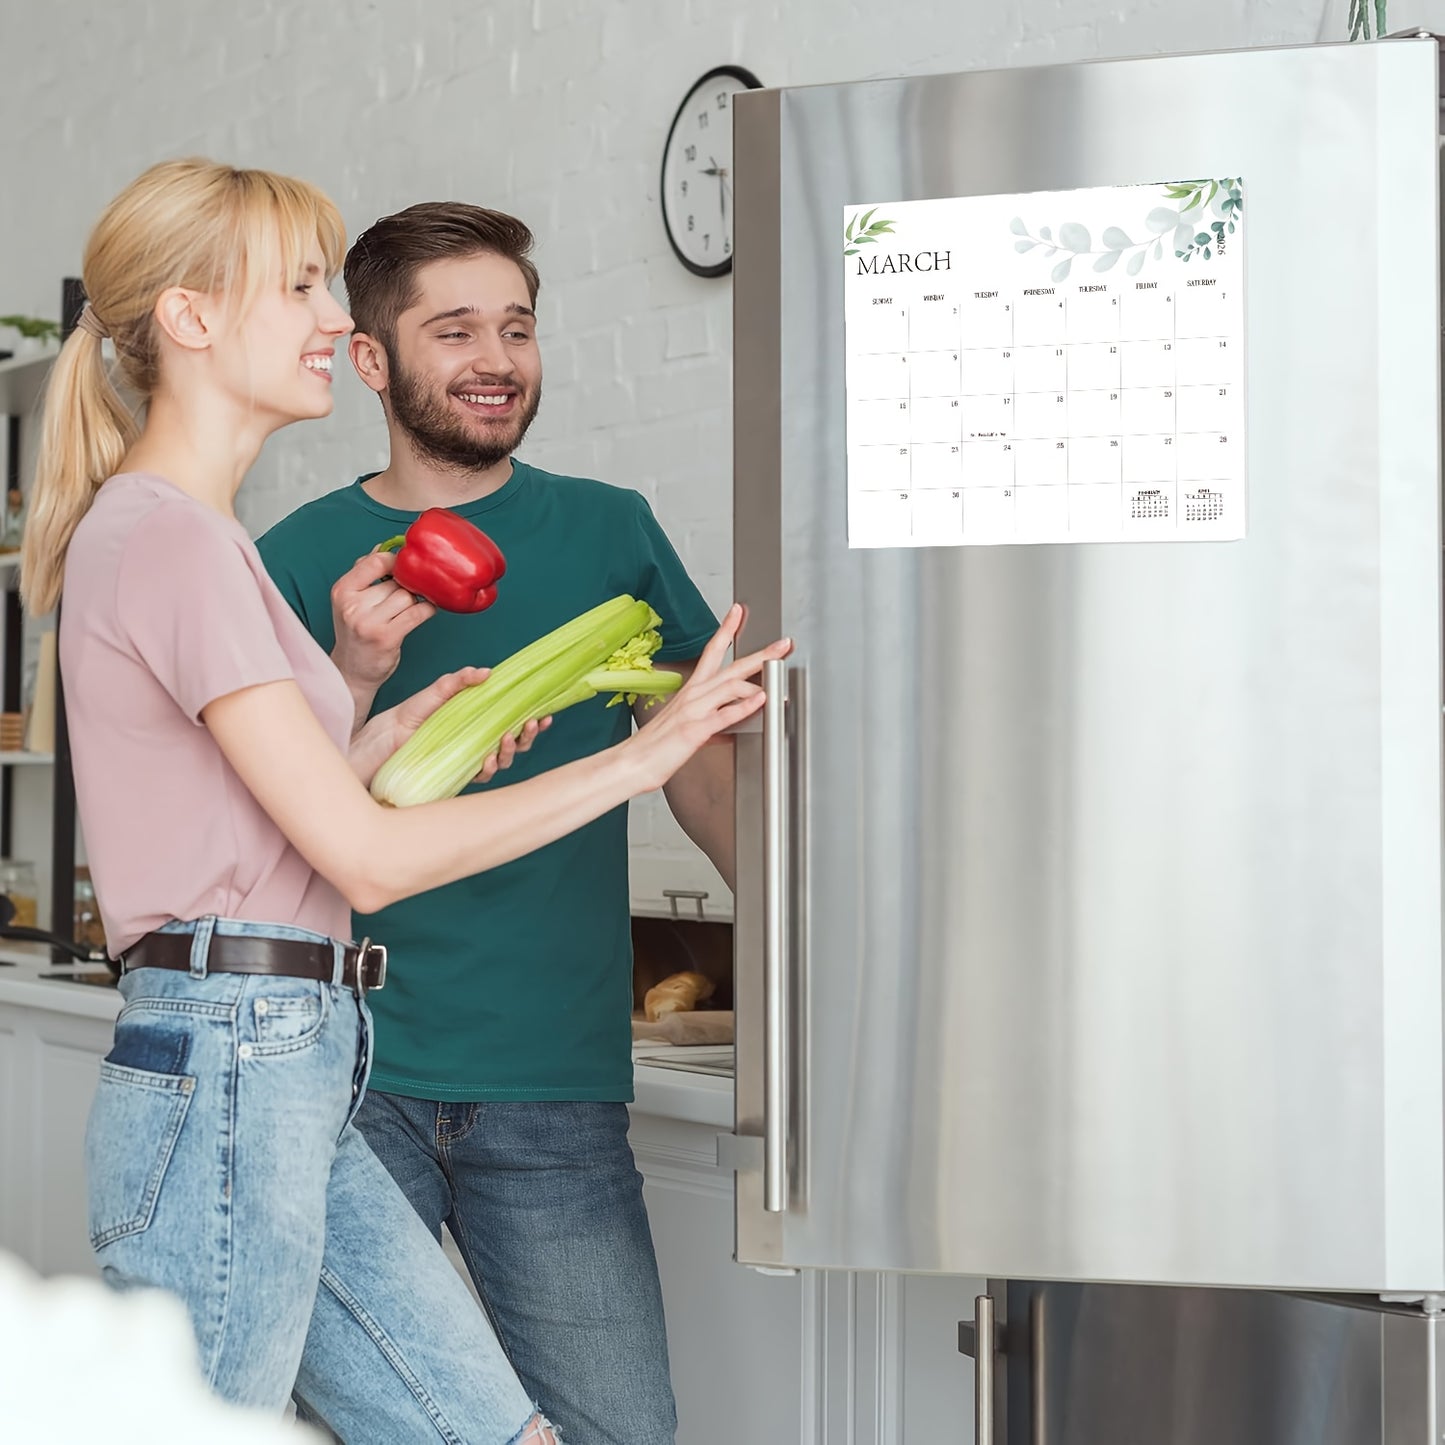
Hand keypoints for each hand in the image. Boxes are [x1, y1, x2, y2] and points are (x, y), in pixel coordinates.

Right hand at [330, 550, 436, 704]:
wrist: (351, 671)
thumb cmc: (356, 633)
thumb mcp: (350, 601)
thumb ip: (365, 574)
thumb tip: (385, 546)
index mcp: (342, 591)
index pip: (375, 562)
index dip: (395, 561)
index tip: (404, 566)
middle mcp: (352, 606)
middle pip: (395, 581)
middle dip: (406, 587)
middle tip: (409, 594)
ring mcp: (368, 623)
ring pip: (407, 596)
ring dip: (417, 600)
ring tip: (414, 606)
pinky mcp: (387, 637)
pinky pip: (417, 613)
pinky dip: (427, 610)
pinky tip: (427, 611)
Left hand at [349, 665, 549, 788]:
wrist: (382, 740)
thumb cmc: (408, 716)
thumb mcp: (436, 692)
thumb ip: (460, 681)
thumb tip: (486, 672)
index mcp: (478, 722)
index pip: (513, 722)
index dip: (533, 721)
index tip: (544, 713)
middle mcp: (478, 742)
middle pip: (516, 743)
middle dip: (529, 736)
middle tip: (532, 723)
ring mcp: (468, 759)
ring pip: (503, 760)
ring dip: (512, 750)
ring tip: (508, 738)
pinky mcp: (456, 774)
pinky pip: (481, 776)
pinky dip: (488, 768)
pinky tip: (488, 759)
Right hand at [626, 604, 790, 792]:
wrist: (634, 763)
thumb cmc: (657, 747)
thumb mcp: (689, 727)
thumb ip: (713, 721)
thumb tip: (732, 723)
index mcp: (692, 690)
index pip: (711, 652)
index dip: (726, 629)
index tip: (738, 612)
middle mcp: (694, 695)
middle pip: (731, 665)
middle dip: (761, 652)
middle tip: (783, 643)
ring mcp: (694, 710)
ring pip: (730, 684)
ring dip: (759, 677)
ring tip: (779, 672)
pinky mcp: (695, 730)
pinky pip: (725, 715)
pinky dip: (745, 706)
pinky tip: (761, 700)